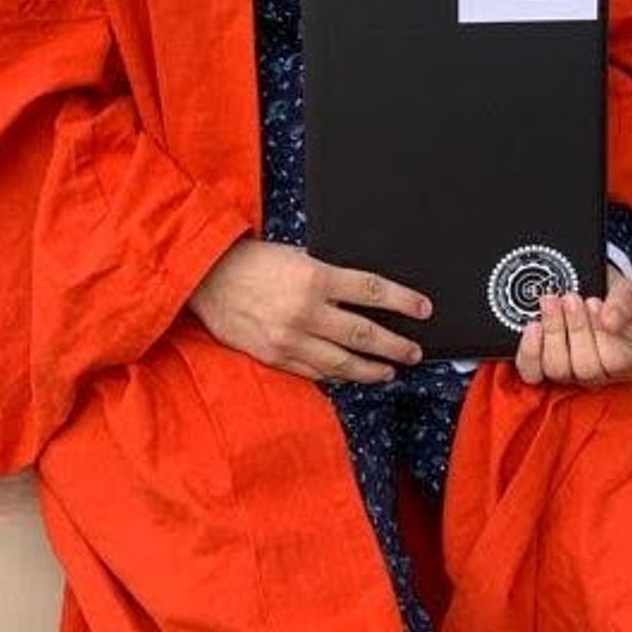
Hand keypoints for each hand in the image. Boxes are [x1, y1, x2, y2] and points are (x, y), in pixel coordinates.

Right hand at [188, 236, 431, 383]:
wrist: (207, 278)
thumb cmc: (253, 261)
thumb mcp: (297, 255)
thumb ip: (327, 274)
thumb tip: (362, 292)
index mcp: (315, 277)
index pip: (371, 291)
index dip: (403, 301)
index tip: (423, 309)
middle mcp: (306, 311)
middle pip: (365, 333)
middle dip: (396, 345)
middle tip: (414, 351)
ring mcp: (291, 339)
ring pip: (343, 362)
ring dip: (372, 369)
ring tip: (389, 371)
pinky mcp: (275, 357)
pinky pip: (316, 372)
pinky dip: (338, 376)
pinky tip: (351, 376)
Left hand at [514, 271, 631, 387]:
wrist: (584, 287)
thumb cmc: (606, 296)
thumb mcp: (622, 291)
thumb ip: (622, 304)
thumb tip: (610, 320)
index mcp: (626, 361)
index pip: (616, 362)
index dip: (602, 333)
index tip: (593, 303)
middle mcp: (597, 375)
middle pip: (586, 368)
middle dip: (576, 328)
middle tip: (571, 298)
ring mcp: (569, 375)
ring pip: (558, 369)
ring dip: (553, 331)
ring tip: (552, 302)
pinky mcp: (541, 370)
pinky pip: (532, 372)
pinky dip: (531, 349)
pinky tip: (533, 326)